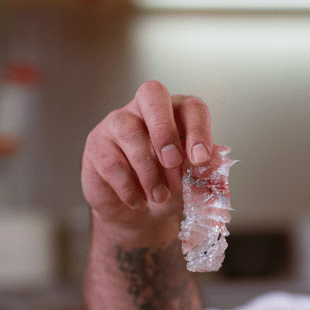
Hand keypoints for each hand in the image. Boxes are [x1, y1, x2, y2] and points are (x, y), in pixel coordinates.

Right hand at [81, 80, 214, 229]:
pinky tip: (139, 202)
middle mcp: (145, 110)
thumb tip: (213, 165)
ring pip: (129, 131)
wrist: (139, 215)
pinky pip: (111, 161)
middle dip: (165, 131)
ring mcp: (117, 123)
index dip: (199, 130)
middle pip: (152, 93)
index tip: (202, 161)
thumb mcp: (193, 182)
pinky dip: (129, 187)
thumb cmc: (170, 189)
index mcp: (177, 113)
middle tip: (173, 163)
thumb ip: (205, 171)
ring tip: (159, 195)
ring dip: (148, 169)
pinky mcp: (97, 145)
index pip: (191, 106)